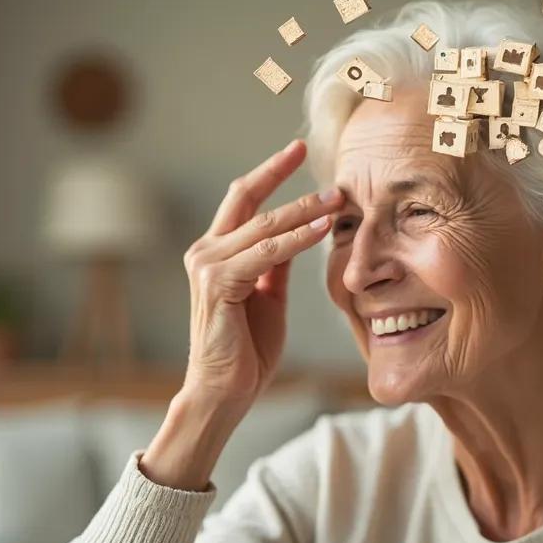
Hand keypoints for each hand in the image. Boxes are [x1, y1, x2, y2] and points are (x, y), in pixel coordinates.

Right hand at [140, 141, 341, 490]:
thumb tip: (298, 231)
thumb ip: (275, 264)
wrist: (223, 393)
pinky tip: (323, 229)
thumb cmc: (245, 350)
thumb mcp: (267, 296)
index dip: (270, 172)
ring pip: (262, 225)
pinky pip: (267, 254)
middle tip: (313, 152)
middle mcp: (204, 252)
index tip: (298, 150)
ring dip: (304, 209)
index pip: (243, 199)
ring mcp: (207, 266)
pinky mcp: (218, 285)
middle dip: (282, 173)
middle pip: (247, 199)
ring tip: (338, 197)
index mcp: (215, 252)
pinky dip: (297, 240)